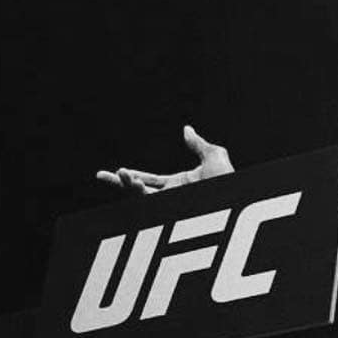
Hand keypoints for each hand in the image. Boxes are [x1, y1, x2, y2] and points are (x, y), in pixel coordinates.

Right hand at [96, 125, 233, 194]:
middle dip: (119, 184)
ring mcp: (172, 203)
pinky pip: (149, 201)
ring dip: (129, 186)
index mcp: (178, 185)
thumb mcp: (213, 155)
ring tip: (121, 173)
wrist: (236, 194)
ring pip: (141, 197)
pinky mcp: (171, 207)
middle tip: (100, 175)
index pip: (149, 180)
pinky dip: (138, 192)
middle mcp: (172, 196)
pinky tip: (131, 181)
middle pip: (137, 190)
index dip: (133, 176)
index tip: (117, 171)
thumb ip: (197, 144)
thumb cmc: (229, 178)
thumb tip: (187, 129)